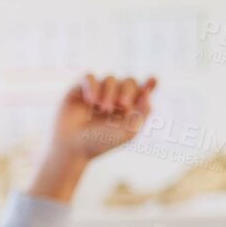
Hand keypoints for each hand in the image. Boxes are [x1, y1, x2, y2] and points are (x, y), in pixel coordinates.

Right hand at [31, 74, 155, 201]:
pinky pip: (89, 77)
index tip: (153, 81)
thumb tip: (148, 90)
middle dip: (128, 90)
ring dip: (109, 91)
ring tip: (102, 108)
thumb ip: (144, 111)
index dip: (150, 83)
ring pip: (110, 78)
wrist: (73, 149)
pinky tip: (91, 100)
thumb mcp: (129, 131)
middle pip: (128, 81)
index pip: (142, 88)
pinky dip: (93, 86)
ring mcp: (95, 92)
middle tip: (122, 105)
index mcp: (128, 107)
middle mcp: (113, 97)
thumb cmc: (100, 143)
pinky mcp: (78, 90)